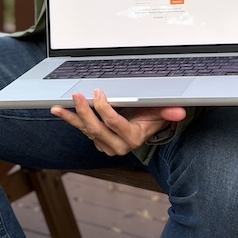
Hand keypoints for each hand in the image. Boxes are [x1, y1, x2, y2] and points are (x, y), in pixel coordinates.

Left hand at [51, 89, 185, 156]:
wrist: (144, 130)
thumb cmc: (150, 117)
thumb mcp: (159, 113)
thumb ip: (168, 112)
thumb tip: (179, 112)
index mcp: (131, 138)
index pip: (114, 124)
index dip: (104, 108)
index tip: (98, 92)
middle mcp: (116, 145)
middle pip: (96, 129)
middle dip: (85, 112)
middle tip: (77, 95)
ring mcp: (104, 144)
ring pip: (86, 130)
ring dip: (71, 117)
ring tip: (58, 107)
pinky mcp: (96, 140)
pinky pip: (82, 130)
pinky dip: (70, 119)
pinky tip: (59, 110)